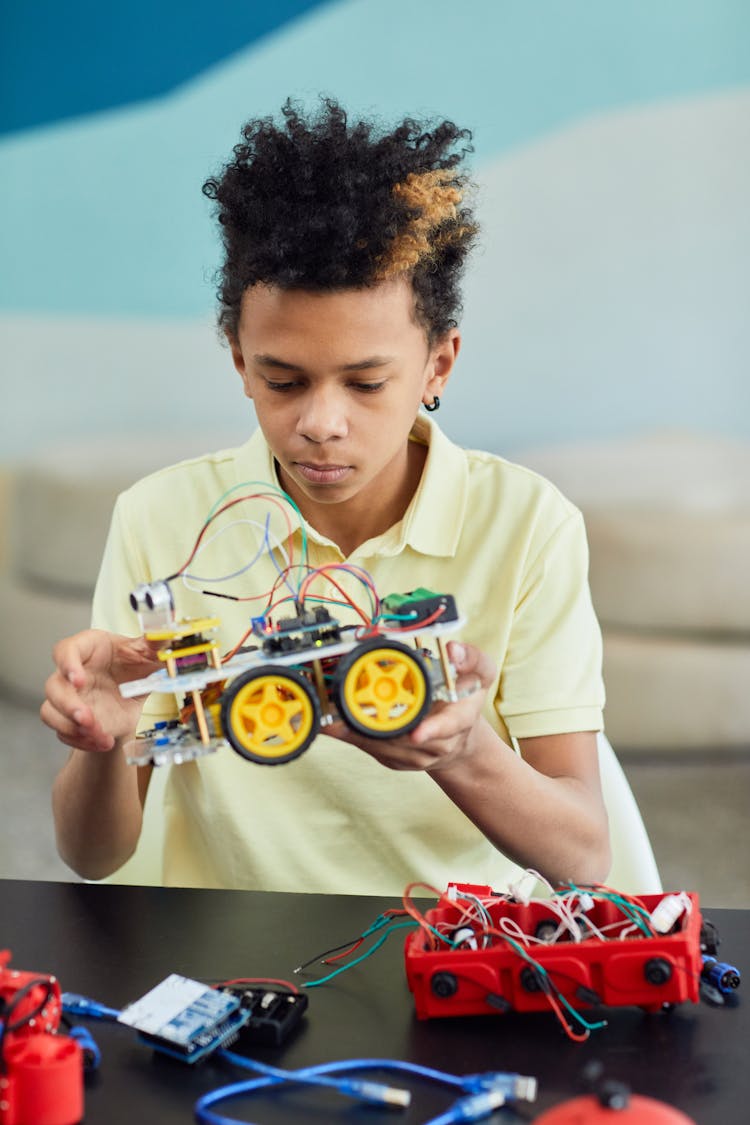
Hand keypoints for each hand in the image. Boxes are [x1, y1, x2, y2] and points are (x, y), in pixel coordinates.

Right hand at [41, 630, 161, 752]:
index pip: (65, 650)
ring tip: (100, 736)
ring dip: (71, 727)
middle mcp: (71, 672)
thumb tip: (167, 633)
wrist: (134, 694)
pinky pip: (64, 733)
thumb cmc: (134, 666)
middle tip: (88, 719)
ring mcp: (68, 697)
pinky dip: (82, 742)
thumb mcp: (149, 654)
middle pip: (53, 686)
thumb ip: (156, 644)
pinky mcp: (70, 719)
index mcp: (88, 648)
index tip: (79, 681)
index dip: (68, 664)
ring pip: (51, 712)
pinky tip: (103, 742)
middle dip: (68, 705)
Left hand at [330, 641, 495, 771]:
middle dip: (378, 731)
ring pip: (386, 748)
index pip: (449, 725)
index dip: (432, 729)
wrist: (461, 737)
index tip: (417, 733)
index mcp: (460, 718)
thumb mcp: (480, 673)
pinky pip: (375, 751)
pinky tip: (336, 727)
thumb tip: (453, 650)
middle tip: (347, 721)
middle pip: (407, 740)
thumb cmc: (465, 700)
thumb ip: (471, 658)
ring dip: (360, 735)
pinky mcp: (399, 761)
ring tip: (333, 722)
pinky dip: (355, 738)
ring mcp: (418, 756)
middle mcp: (440, 742)